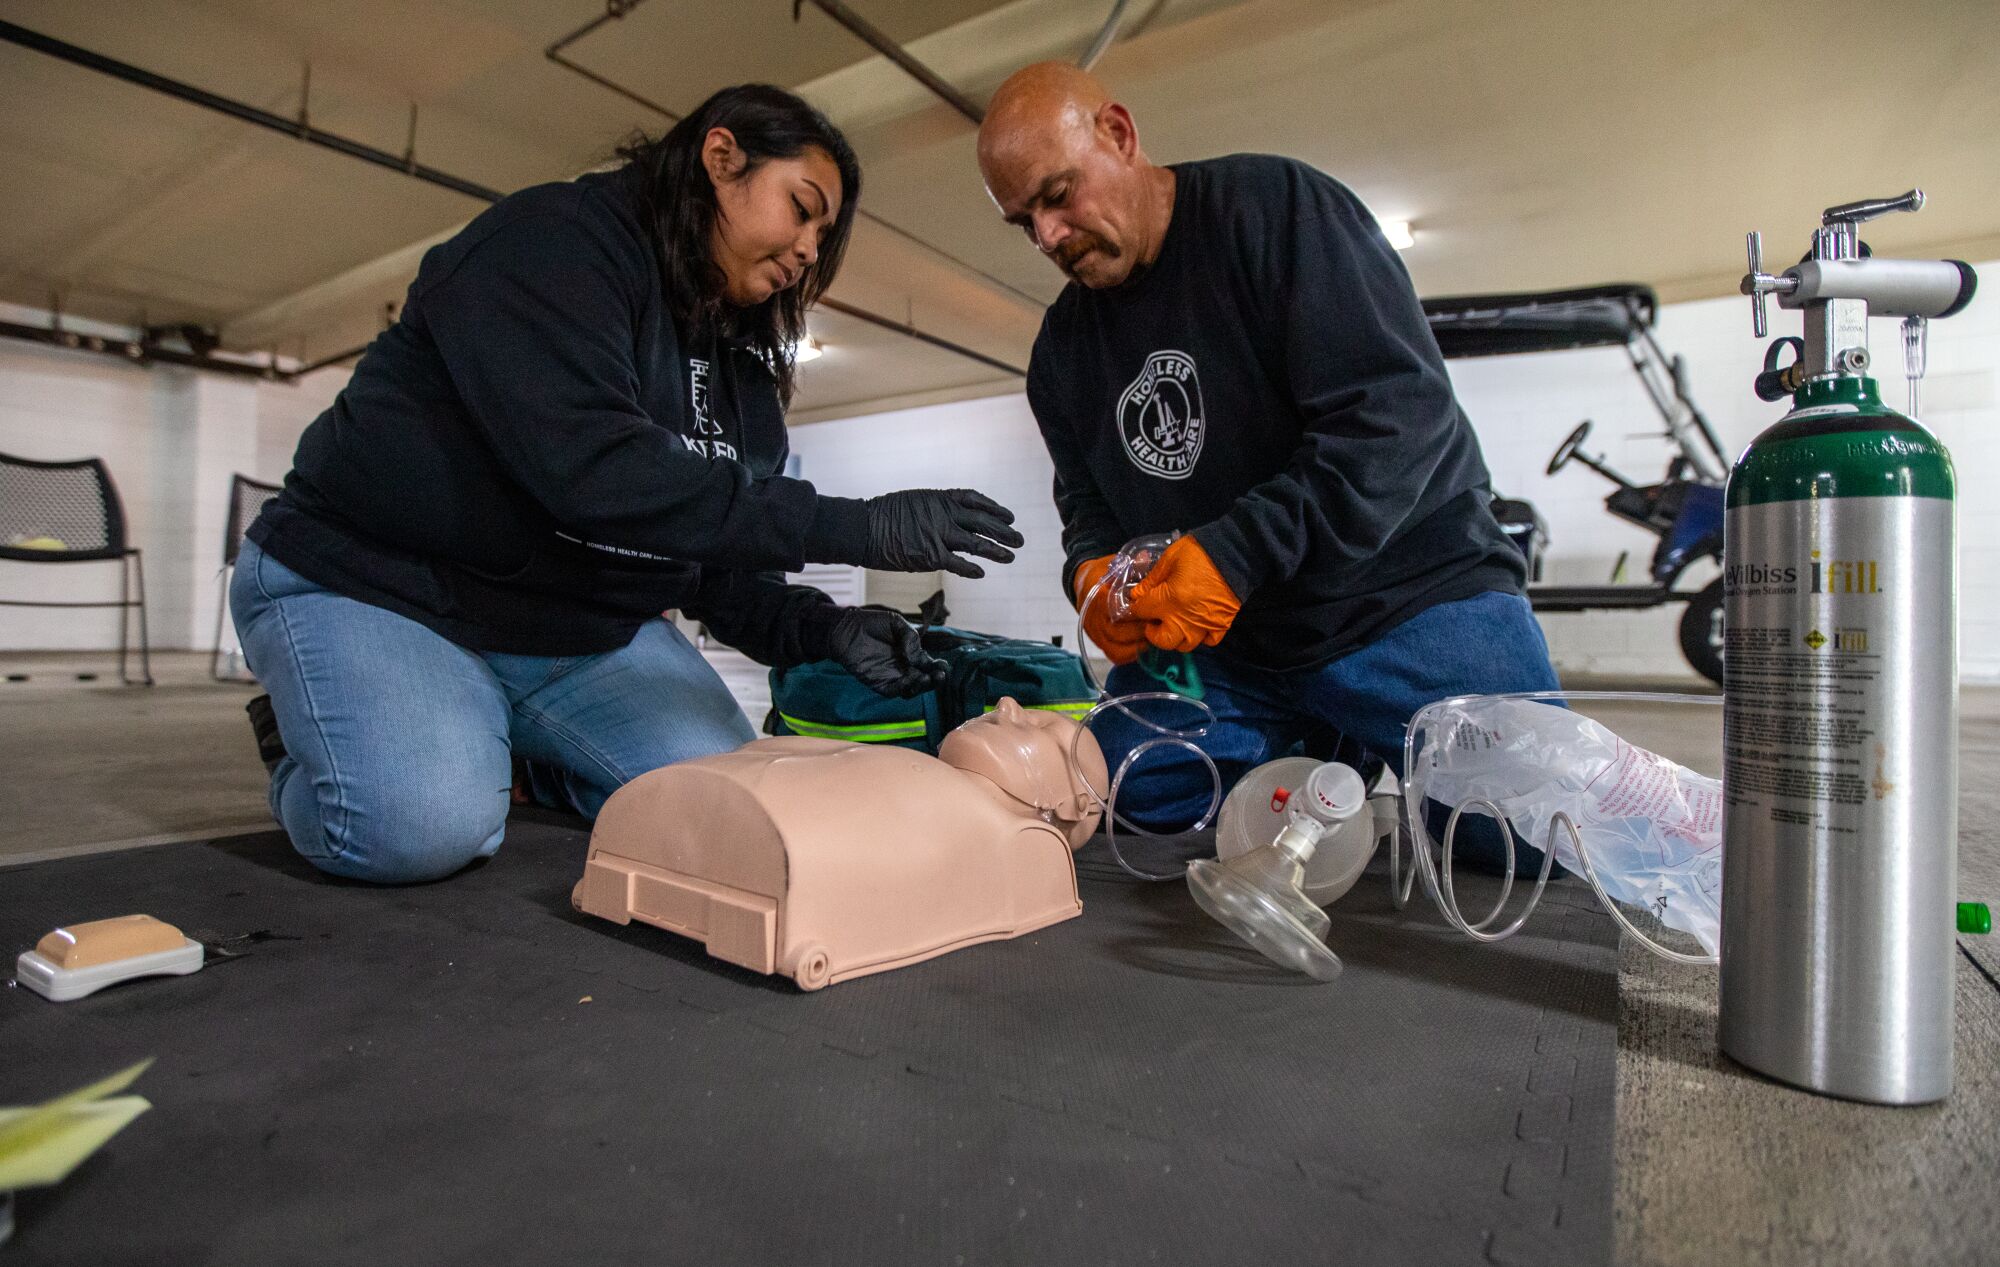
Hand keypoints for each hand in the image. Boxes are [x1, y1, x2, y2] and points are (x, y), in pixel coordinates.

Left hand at [826, 608, 946, 697]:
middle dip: (934, 680)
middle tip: (939, 675)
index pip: (929, 665)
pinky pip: (893, 691)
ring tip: (925, 678)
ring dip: (921, 687)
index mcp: (911, 654)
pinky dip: (902, 688)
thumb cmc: (871, 623)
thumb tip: (917, 657)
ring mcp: (891, 677)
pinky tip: (908, 679)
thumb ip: (910, 636)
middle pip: (924, 681)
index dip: (938, 667)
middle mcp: (904, 668)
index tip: (943, 666)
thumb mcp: (895, 623)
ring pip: (911, 689)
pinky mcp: (878, 683)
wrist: (846, 627)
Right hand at [862, 489, 1023, 578]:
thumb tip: (951, 517)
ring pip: (977, 543)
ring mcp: (939, 535)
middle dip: (1004, 531)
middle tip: (1020, 540)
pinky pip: (958, 564)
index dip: (995, 509)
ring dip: (997, 550)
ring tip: (1011, 556)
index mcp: (940, 497)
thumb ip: (936, 508)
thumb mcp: (914, 501)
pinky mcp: (931, 555)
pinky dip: (972, 569)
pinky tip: (982, 573)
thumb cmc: (884, 515)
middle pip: (983, 522)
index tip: (1009, 516)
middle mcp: (945, 515)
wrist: (865, 528)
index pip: (976, 500)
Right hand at [1072, 554, 1148, 665]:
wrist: (1085, 586)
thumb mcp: (1115, 564)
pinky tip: (1143, 643)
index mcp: (1097, 597)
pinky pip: (1116, 656)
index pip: (1117, 611)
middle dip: (1142, 630)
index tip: (1153, 609)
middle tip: (1160, 624)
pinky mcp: (1099, 644)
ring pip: (1119, 648)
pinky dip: (1132, 653)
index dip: (1137, 613)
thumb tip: (1145, 557)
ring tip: (1154, 634)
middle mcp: (1094, 619)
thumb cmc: (1104, 575)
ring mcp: (1095, 634)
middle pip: (1120, 633)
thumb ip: (1131, 564)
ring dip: (1139, 643)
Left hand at [1127, 536, 1241, 652]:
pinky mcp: (1222, 624)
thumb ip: (1151, 580)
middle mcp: (1185, 618)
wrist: (1234, 553)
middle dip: (1154, 634)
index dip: (1136, 607)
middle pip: (1163, 641)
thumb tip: (1137, 595)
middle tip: (1154, 620)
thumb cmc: (1199, 552)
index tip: (1139, 602)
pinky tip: (1196, 624)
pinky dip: (1201, 637)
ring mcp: (1205, 624)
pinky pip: (1209, 641)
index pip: (1142, 612)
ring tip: (1174, 623)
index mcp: (1170, 599)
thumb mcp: (1169, 559)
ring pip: (1185, 645)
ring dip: (1176, 637)